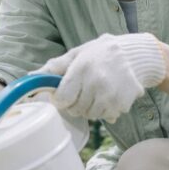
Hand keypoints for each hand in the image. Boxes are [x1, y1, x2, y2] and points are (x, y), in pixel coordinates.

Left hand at [38, 33, 165, 122]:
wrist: (137, 55)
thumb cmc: (102, 53)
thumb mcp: (78, 53)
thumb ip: (55, 66)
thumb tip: (31, 75)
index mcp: (82, 68)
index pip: (62, 98)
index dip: (60, 99)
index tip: (63, 94)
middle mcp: (96, 83)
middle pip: (75, 109)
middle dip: (75, 103)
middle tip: (82, 91)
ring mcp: (111, 95)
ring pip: (90, 115)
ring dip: (90, 108)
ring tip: (96, 92)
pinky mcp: (123, 104)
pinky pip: (106, 116)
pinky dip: (106, 110)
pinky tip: (109, 95)